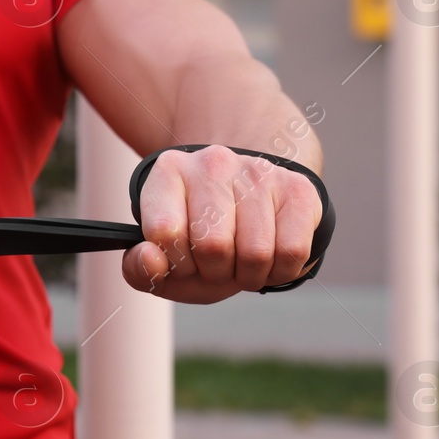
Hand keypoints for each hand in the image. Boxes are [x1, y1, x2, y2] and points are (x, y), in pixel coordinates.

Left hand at [122, 145, 322, 302]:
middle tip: (216, 263)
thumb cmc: (199, 239)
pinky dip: (280, 272)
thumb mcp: (162, 258)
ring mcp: (258, 171)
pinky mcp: (298, 188)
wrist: (249, 203)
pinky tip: (270, 257)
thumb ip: (140, 269)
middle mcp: (212, 163)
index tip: (182, 259)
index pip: (164, 232)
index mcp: (168, 174)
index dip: (176, 262)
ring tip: (242, 261)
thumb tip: (151, 259)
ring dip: (249, 276)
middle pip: (214, 246)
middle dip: (215, 272)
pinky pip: (292, 252)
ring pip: (256, 253)